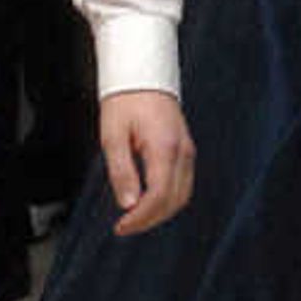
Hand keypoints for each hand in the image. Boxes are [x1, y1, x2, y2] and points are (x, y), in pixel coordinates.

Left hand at [95, 88, 194, 235]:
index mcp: (164, 148)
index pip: (158, 196)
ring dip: (160, 212)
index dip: (141, 218)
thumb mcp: (113, 135)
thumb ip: (121, 171)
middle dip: (150, 220)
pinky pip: (182, 183)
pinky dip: (167, 199)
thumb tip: (128, 204)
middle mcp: (182, 152)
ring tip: (135, 217)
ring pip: (182, 195)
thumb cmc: (125, 100)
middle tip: (125, 226)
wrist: (142, 73)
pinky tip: (147, 200)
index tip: (121, 226)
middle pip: (174, 201)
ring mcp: (187, 150)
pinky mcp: (185, 149)